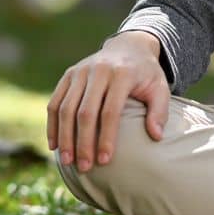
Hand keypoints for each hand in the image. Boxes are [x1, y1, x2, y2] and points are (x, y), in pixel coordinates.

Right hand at [46, 31, 168, 172]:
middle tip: (84, 167)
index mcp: (122, 74)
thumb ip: (160, 111)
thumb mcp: (160, 88)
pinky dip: (53, 125)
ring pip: (66, 108)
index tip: (105, 161)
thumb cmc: (146, 74)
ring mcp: (80, 71)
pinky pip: (55, 102)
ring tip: (68, 162)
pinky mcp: (68, 75)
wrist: (129, 47)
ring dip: (65, 137)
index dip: (106, 138)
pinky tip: (54, 146)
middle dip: (83, 142)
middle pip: (85, 112)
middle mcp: (98, 70)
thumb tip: (156, 136)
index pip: (110, 111)